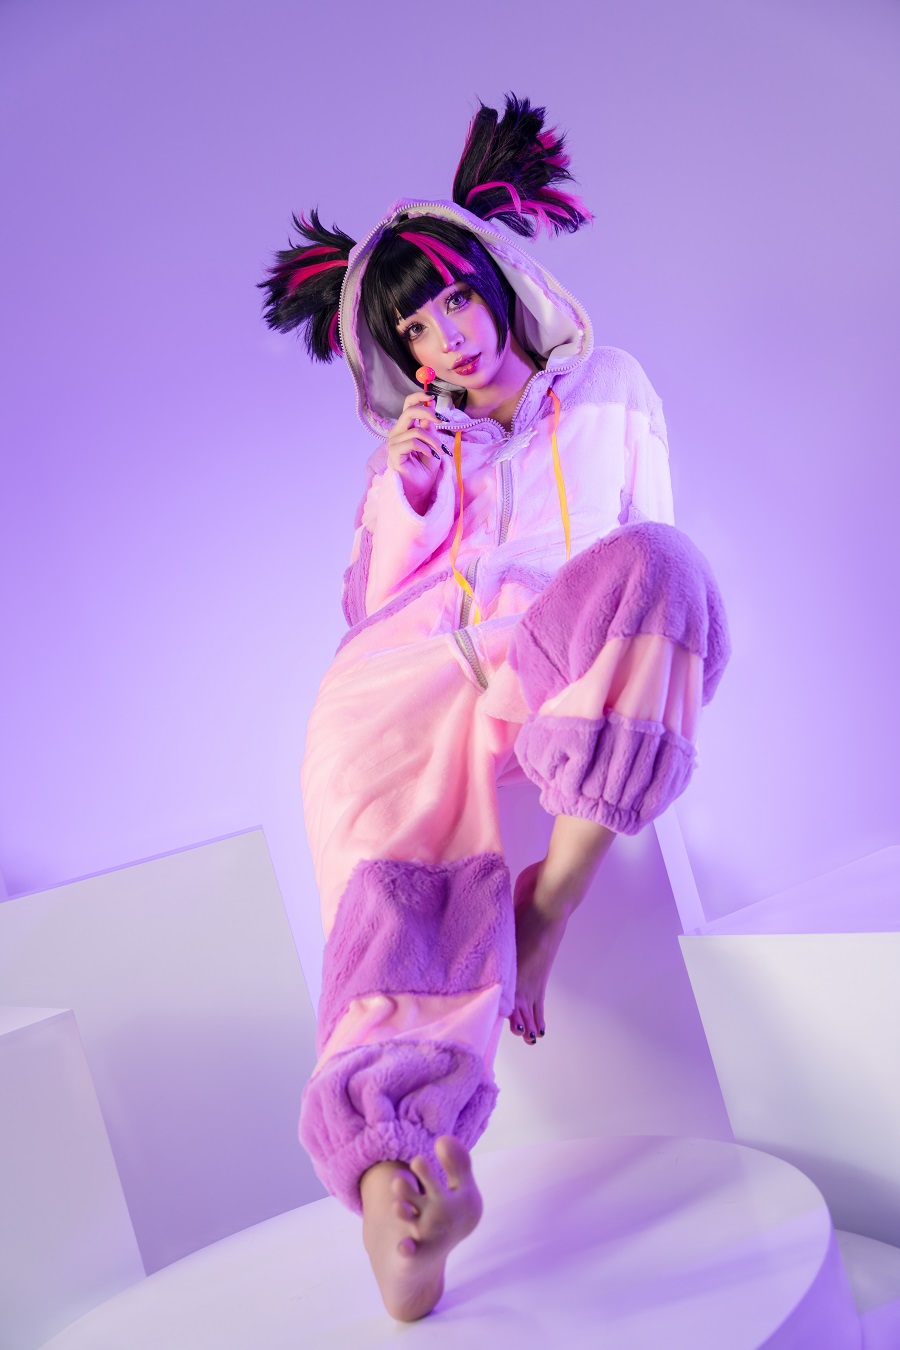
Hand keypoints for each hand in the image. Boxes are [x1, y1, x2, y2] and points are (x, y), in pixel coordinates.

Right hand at [387, 392, 450, 514]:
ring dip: (432, 440)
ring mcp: (393, 443)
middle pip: (408, 411)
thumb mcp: (432, 443)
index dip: (419, 397)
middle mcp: (397, 433)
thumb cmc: (425, 469)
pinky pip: (412, 442)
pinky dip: (425, 448)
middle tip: (441, 421)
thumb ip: (429, 426)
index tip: (432, 396)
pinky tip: (431, 456)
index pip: (408, 405)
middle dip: (427, 412)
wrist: (420, 489)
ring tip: (440, 452)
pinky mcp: (393, 454)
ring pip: (415, 430)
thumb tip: (431, 404)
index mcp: (405, 428)